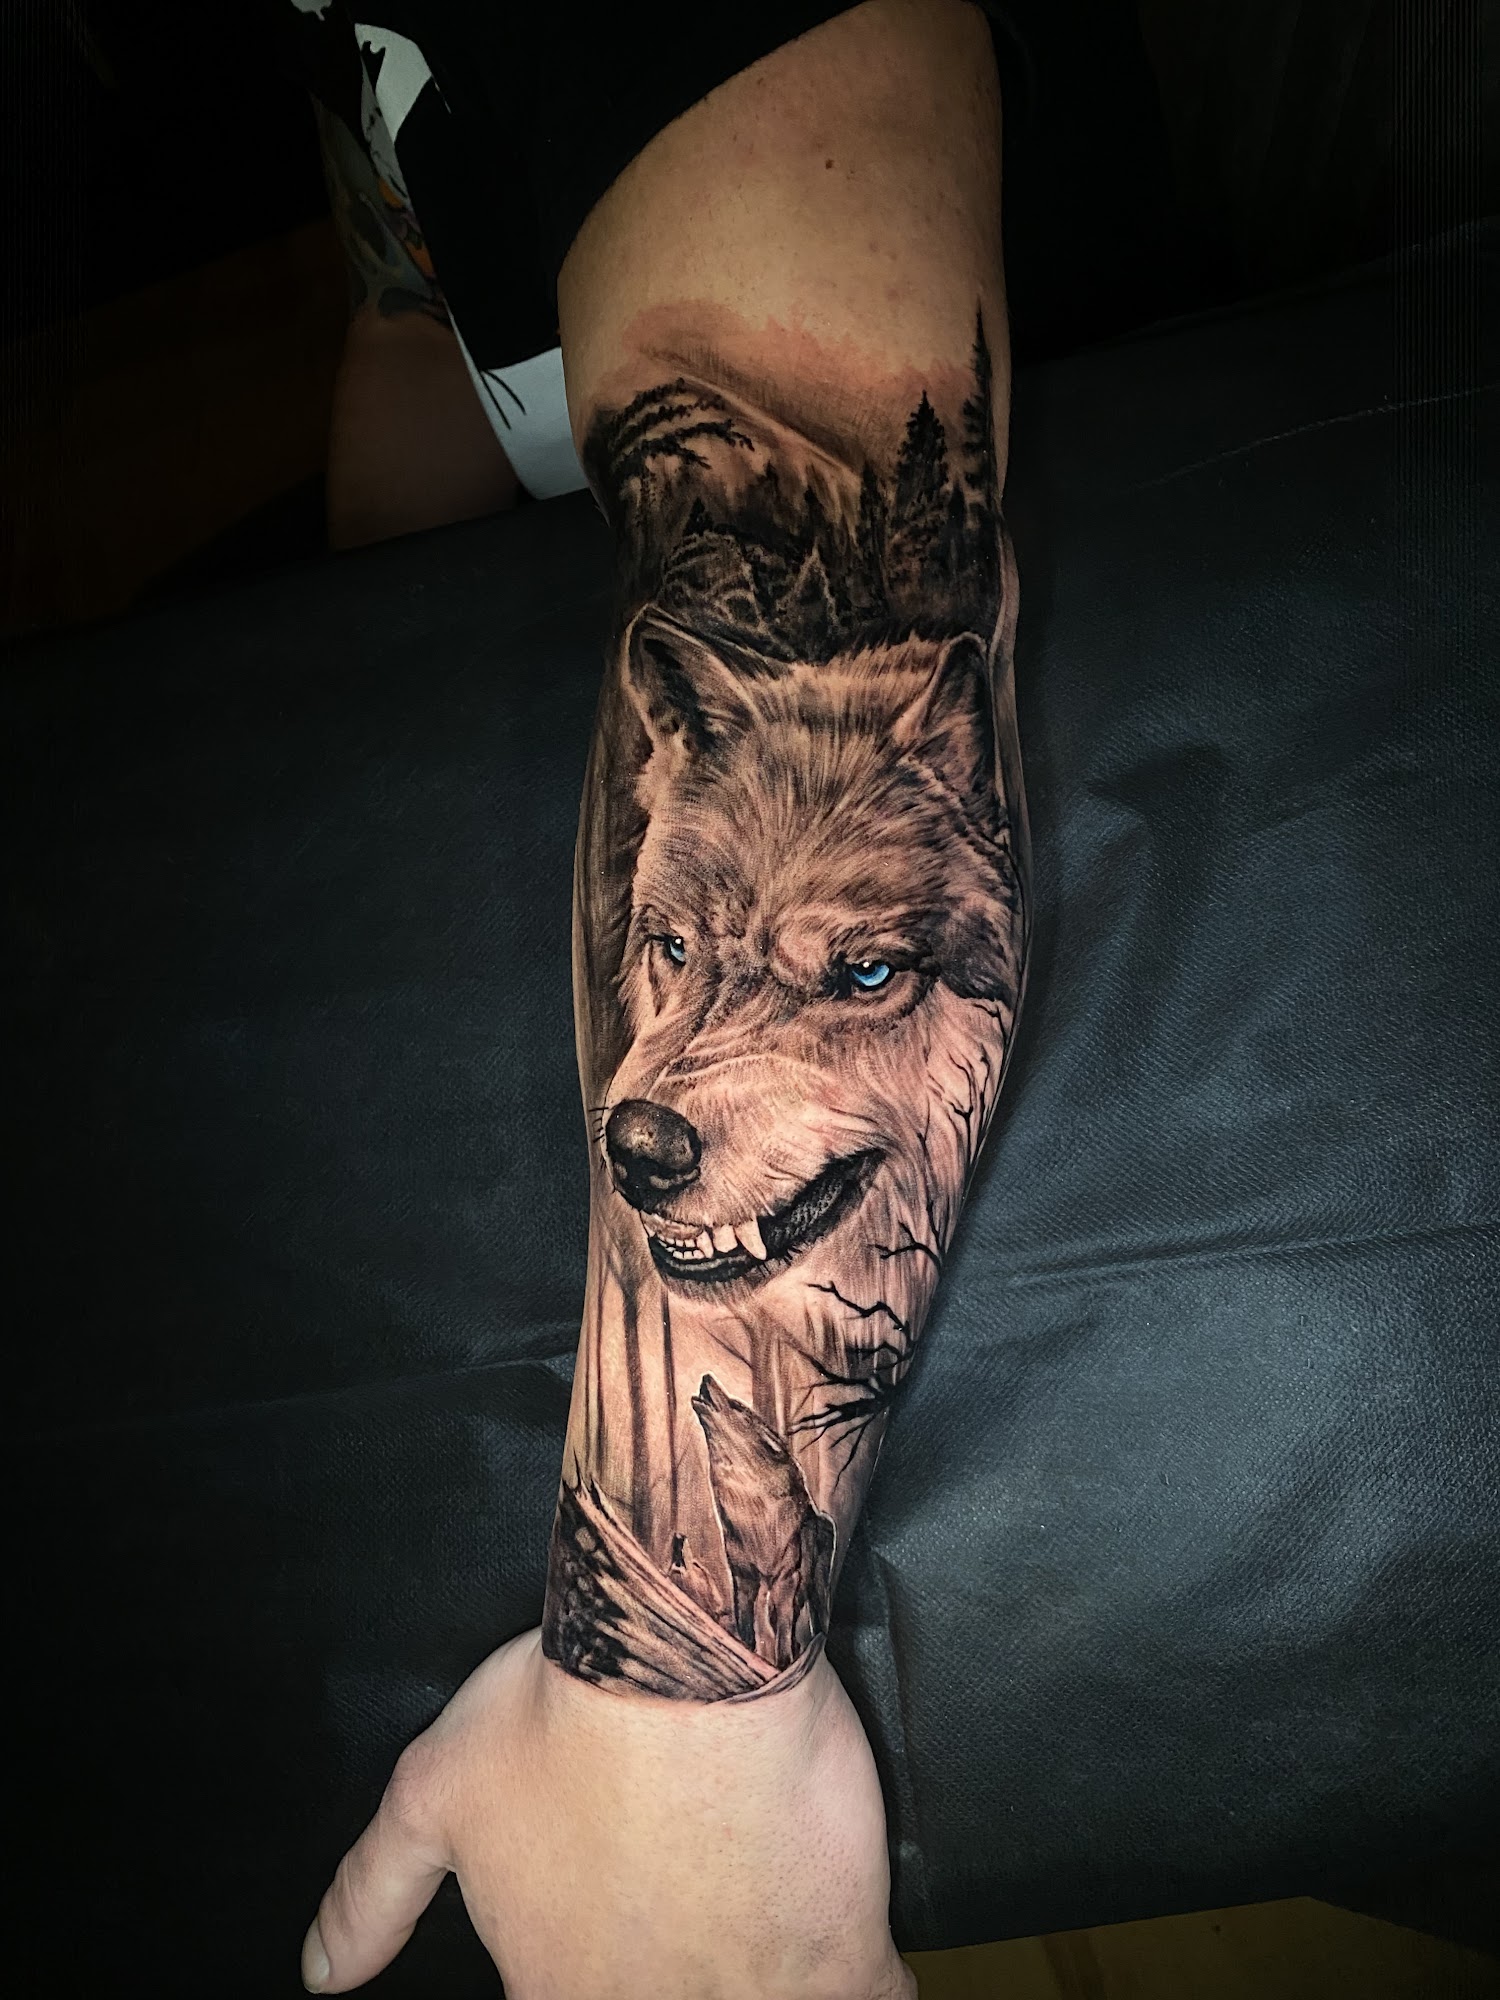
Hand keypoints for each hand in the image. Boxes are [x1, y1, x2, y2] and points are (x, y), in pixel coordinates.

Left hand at [303, 1627, 916, 1999]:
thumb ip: (371, 1895)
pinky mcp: (842, 1956)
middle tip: (695, 1932)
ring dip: (763, 1985)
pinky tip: (864, 1972)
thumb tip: (321, 1976)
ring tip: (757, 1950)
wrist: (685, 1659)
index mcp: (557, 1992)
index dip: (592, 1977)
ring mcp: (752, 1998)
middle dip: (683, 1983)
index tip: (620, 1944)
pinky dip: (870, 1991)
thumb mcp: (433, 1795)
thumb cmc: (558, 1716)